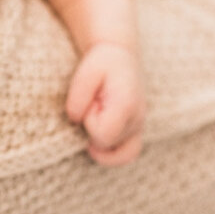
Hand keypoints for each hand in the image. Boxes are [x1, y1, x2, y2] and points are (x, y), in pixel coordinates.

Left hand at [65, 43, 145, 165]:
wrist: (120, 58)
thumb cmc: (103, 64)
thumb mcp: (86, 72)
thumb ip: (78, 96)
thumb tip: (75, 120)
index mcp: (127, 104)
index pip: (104, 134)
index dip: (90, 123)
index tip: (91, 104)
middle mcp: (137, 119)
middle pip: (107, 144)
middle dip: (93, 128)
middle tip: (95, 106)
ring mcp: (139, 127)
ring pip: (120, 155)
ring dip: (102, 143)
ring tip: (95, 124)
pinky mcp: (135, 132)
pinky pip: (128, 154)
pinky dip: (112, 155)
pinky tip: (97, 145)